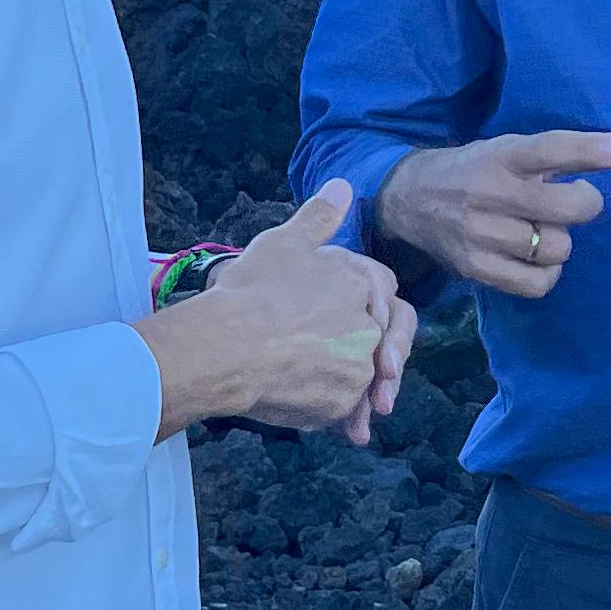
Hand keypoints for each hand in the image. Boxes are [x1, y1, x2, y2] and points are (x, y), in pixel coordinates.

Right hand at [141, 182, 412, 441]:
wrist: (224, 346)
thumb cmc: (251, 290)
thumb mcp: (283, 243)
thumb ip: (318, 218)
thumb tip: (342, 185)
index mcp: (362, 285)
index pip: (386, 293)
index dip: (371, 304)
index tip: (349, 314)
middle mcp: (368, 327)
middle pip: (383, 341)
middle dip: (376, 355)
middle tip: (350, 366)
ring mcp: (355, 369)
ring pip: (364, 378)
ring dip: (356, 389)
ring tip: (330, 399)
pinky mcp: (338, 405)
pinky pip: (345, 410)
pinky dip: (340, 416)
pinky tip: (324, 424)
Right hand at [376, 124, 610, 297]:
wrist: (409, 198)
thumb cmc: (477, 170)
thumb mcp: (512, 148)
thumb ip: (572, 150)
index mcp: (501, 154)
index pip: (551, 149)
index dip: (592, 149)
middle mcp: (488, 192)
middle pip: (566, 208)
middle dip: (583, 204)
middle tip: (572, 199)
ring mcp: (479, 234)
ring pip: (556, 249)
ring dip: (559, 241)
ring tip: (539, 229)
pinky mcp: (474, 268)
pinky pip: (538, 283)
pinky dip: (547, 273)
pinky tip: (534, 257)